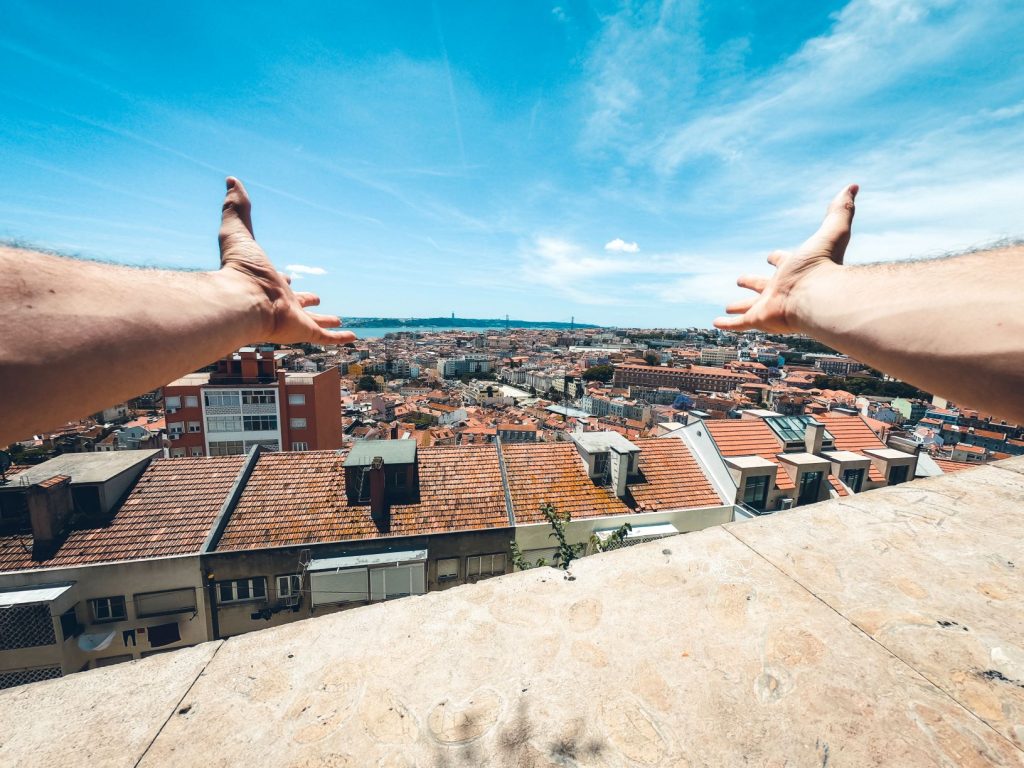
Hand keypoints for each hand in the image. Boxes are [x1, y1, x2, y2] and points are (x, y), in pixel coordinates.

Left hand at [215, 177, 356, 344]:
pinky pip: (325, 339)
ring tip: (337, 320)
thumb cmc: (238, 269)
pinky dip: (340, 339)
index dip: (284, 278)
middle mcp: (281, 302)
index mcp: (268, 283)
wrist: (241, 300)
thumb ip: (236, 208)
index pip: (278, 281)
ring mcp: (293, 319)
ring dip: (326, 321)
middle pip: (298, 302)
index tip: (289, 276)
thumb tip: (231, 180)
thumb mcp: (238, 231)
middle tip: (317, 298)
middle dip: (307, 301)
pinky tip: (353, 338)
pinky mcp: (303, 332)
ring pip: (313, 322)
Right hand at [715, 184, 857, 333]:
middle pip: (761, 285)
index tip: (770, 256)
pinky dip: (727, 323)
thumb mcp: (831, 232)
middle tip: (740, 278)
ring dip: (739, 306)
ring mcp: (769, 305)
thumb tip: (853, 186)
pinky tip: (716, 323)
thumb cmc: (823, 267)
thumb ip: (840, 211)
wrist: (818, 298)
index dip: (776, 257)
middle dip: (752, 282)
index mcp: (792, 270)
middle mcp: (779, 288)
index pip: (782, 261)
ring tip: (728, 307)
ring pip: (749, 306)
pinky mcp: (759, 319)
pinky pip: (739, 324)